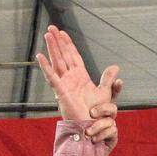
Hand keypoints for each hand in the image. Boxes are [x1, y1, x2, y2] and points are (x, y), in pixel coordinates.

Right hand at [36, 25, 122, 152]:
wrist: (90, 127)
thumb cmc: (95, 114)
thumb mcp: (105, 93)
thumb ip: (109, 80)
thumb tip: (116, 68)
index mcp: (79, 77)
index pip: (73, 56)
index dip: (68, 44)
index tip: (62, 32)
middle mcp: (70, 79)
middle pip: (63, 55)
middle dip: (57, 41)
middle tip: (51, 27)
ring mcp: (64, 85)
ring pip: (57, 62)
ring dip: (52, 48)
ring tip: (47, 34)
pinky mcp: (61, 92)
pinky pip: (52, 77)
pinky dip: (46, 67)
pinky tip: (40, 56)